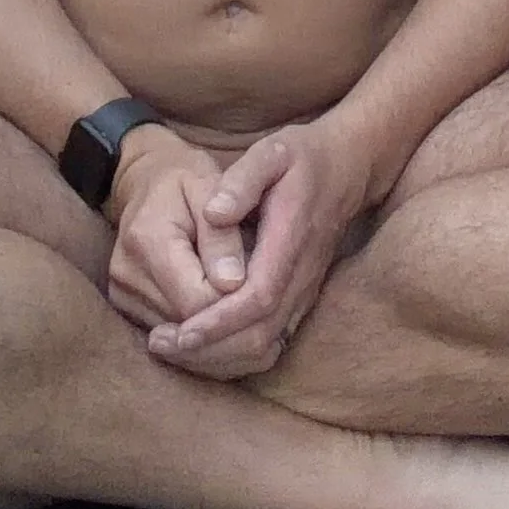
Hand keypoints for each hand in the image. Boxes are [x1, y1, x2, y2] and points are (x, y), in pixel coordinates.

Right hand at [103, 130, 251, 336]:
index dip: (237, 303)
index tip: (264, 288)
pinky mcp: (125, 308)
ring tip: (246, 307)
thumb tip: (233, 284)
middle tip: (265, 306)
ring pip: (181, 342)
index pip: (198, 299)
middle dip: (231, 322)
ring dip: (218, 332)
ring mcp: (122, 295)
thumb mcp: (209, 187)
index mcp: (147, 240)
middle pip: (189, 326)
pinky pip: (171, 339)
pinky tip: (224, 315)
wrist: (147, 181)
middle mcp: (127, 275)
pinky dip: (201, 336)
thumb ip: (221, 235)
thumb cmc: (185, 179)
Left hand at [147, 119, 372, 380]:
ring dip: (218, 357)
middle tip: (161, 345)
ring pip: (266, 346)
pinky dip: (234, 353)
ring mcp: (304, 291)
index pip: (258, 297)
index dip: (220, 321)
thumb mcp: (272, 152)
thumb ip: (242, 180)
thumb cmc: (303, 157)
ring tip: (172, 349)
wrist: (348, 168)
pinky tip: (200, 347)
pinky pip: (270, 341)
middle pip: (260, 334)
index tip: (181, 332)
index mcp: (291, 240)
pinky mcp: (300, 298)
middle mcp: (301, 275)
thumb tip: (213, 213)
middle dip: (209, 349)